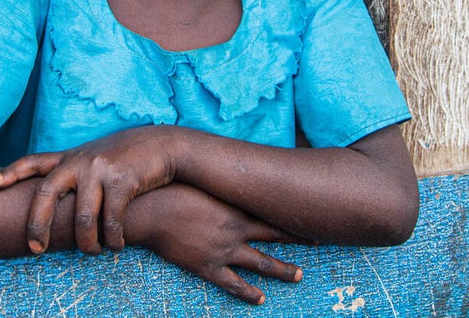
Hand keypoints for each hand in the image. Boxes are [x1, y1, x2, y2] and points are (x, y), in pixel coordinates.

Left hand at [0, 126, 177, 254]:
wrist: (163, 144)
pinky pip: (111, 221)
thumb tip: (55, 199)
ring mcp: (101, 170)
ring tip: (94, 251)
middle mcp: (81, 161)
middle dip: (38, 224)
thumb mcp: (96, 158)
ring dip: (87, 244)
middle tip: (35, 248)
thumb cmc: (127, 157)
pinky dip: (113, 239)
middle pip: (47, 193)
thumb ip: (75, 172)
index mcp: (72, 157)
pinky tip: (117, 245)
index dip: (12, 173)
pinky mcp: (123, 180)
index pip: (35, 162)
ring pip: (82, 218)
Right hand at [127, 184, 304, 305]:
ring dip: (282, 270)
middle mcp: (235, 229)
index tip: (311, 214)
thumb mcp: (201, 179)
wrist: (151, 211)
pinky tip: (260, 299)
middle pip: (274, 236)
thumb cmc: (172, 189)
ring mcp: (224, 250)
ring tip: (298, 275)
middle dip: (297, 239)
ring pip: (261, 264)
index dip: (292, 215)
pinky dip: (248, 293)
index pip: (272, 212)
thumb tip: (229, 170)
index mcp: (235, 207)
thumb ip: (218, 180)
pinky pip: (233, 284)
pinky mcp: (207, 267)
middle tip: (318, 242)